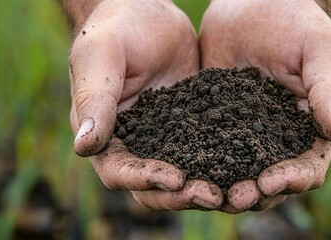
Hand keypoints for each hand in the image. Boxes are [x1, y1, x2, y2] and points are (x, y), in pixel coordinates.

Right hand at [69, 0, 221, 209]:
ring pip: (181, 177)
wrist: (150, 11)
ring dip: (203, 188)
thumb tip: (84, 146)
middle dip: (180, 195)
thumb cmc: (117, 27)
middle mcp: (133, 142)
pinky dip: (221, 165)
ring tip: (234, 191)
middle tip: (212, 195)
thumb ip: (94, 99)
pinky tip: (246, 168)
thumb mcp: (101, 55)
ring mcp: (163, 138)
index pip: (118, 170)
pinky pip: (205, 153)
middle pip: (152, 186)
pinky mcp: (191, 127)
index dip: (144, 179)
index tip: (175, 179)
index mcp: (104, 132)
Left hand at [200, 0, 330, 212]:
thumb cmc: (293, 20)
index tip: (272, 182)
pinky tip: (188, 171)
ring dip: (227, 187)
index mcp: (308, 126)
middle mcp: (277, 137)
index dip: (294, 178)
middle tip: (236, 198)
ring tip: (211, 194)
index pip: (308, 164)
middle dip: (257, 193)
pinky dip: (202, 165)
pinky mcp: (215, 121)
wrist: (249, 3)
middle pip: (272, 180)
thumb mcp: (319, 49)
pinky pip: (210, 150)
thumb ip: (329, 89)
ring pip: (239, 172)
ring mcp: (244, 131)